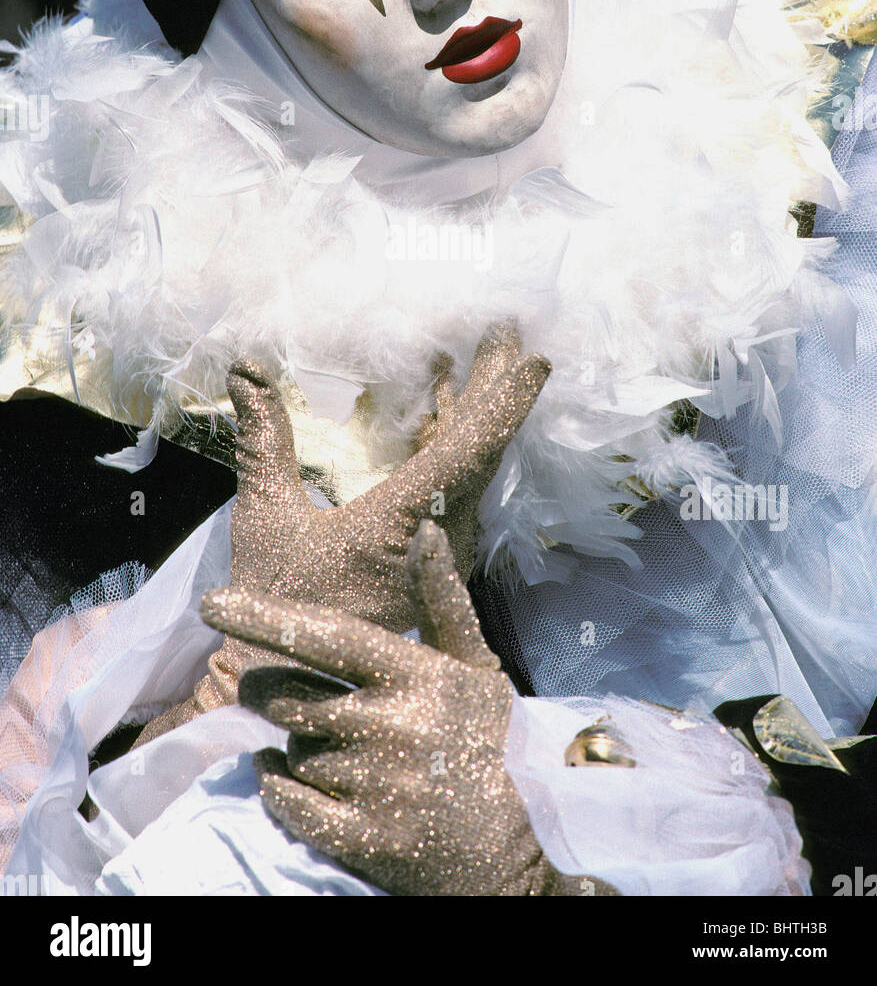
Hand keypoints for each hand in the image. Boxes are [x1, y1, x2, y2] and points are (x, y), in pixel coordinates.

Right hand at [134, 325, 548, 742]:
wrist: (295, 677)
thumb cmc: (278, 600)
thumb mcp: (266, 517)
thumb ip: (263, 443)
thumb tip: (246, 370)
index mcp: (403, 524)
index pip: (466, 453)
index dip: (501, 403)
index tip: (533, 358)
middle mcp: (438, 534)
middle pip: (481, 449)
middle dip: (496, 386)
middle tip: (505, 330)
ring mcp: (442, 545)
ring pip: (475, 464)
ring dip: (480, 407)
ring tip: (488, 350)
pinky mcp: (434, 549)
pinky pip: (458, 479)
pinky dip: (457, 434)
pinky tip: (449, 401)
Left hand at [200, 520, 616, 896]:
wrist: (525, 840)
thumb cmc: (494, 741)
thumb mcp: (475, 664)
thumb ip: (441, 598)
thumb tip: (428, 528)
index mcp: (415, 675)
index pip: (326, 636)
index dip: (267, 616)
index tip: (212, 601)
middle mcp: (391, 725)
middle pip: (290, 696)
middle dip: (265, 688)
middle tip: (265, 688)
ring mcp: (375, 784)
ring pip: (292, 749)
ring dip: (293, 743)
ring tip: (327, 745)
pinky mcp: (363, 837)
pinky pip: (289, 803)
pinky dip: (276, 787)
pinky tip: (282, 775)